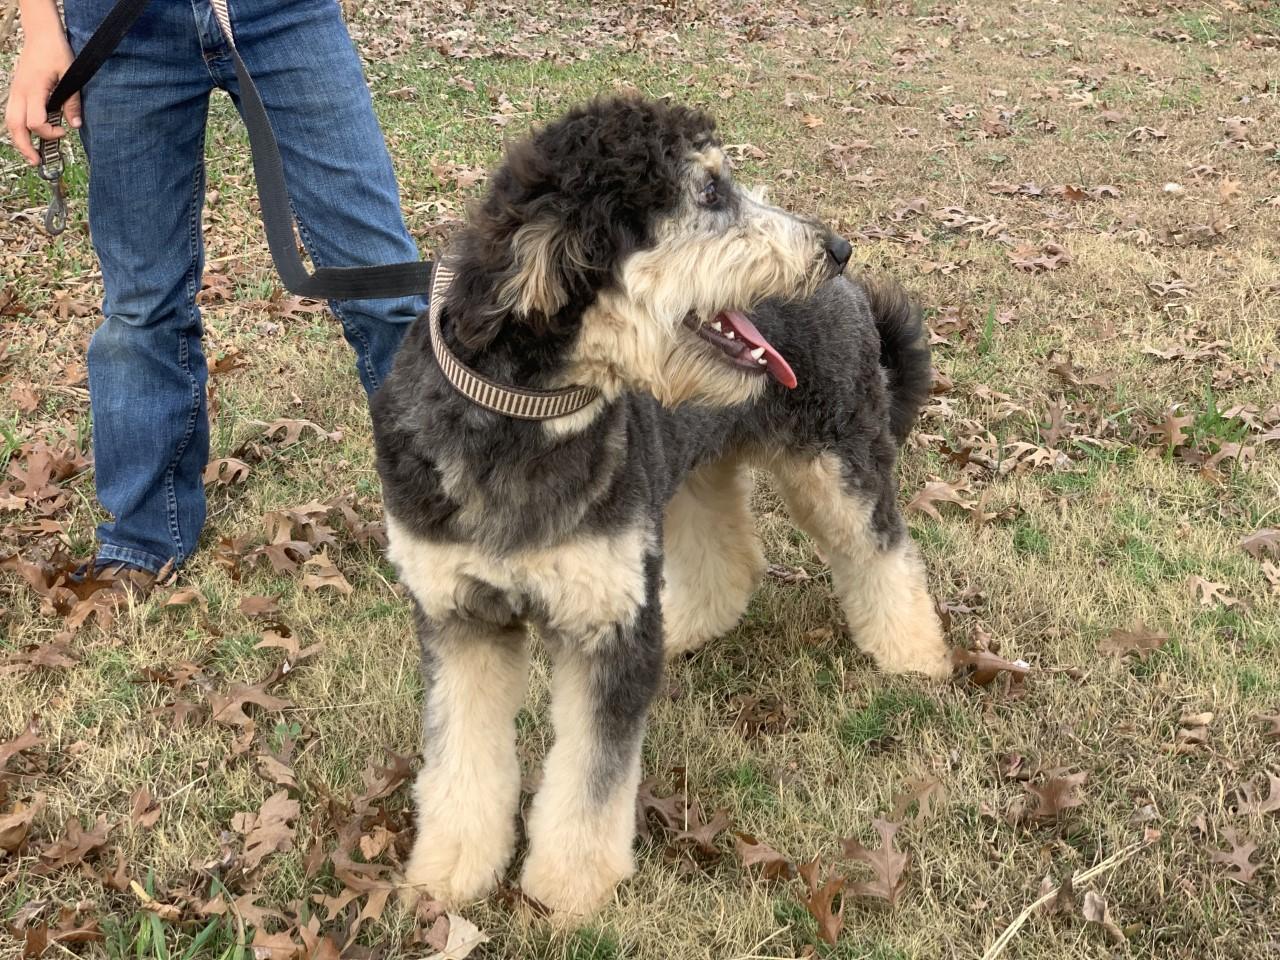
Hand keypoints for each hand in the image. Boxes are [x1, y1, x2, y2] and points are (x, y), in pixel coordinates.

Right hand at [5, 28, 81, 165]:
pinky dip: (18, 128)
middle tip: (36, 162)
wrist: (41, 35)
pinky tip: (28, 137)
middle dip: (24, 146)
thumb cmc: (56, 52)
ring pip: (9, 121)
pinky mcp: (16, 92)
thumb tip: (76, 126)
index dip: (48, 132)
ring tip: (31, 155)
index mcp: (33, 89)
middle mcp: (20, 92)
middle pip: (14, 126)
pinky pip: (12, 114)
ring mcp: (15, 92)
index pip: (34, 121)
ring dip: (18, 140)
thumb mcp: (70, 76)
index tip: (64, 131)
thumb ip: (72, 101)